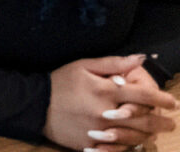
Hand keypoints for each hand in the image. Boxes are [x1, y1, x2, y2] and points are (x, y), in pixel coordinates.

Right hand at [44, 55, 175, 150]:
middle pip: (144, 120)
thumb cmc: (61, 81)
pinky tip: (133, 142)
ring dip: (149, 135)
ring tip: (156, 133)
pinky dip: (127, 145)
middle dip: (161, 121)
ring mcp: (99, 131)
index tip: (172, 102)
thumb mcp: (83, 65)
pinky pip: (115, 147)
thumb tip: (140, 59)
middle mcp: (106, 112)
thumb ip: (113, 63)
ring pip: (133, 136)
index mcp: (106, 90)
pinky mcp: (91, 144)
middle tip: (171, 122)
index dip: (161, 98)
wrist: (36, 104)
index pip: (143, 95)